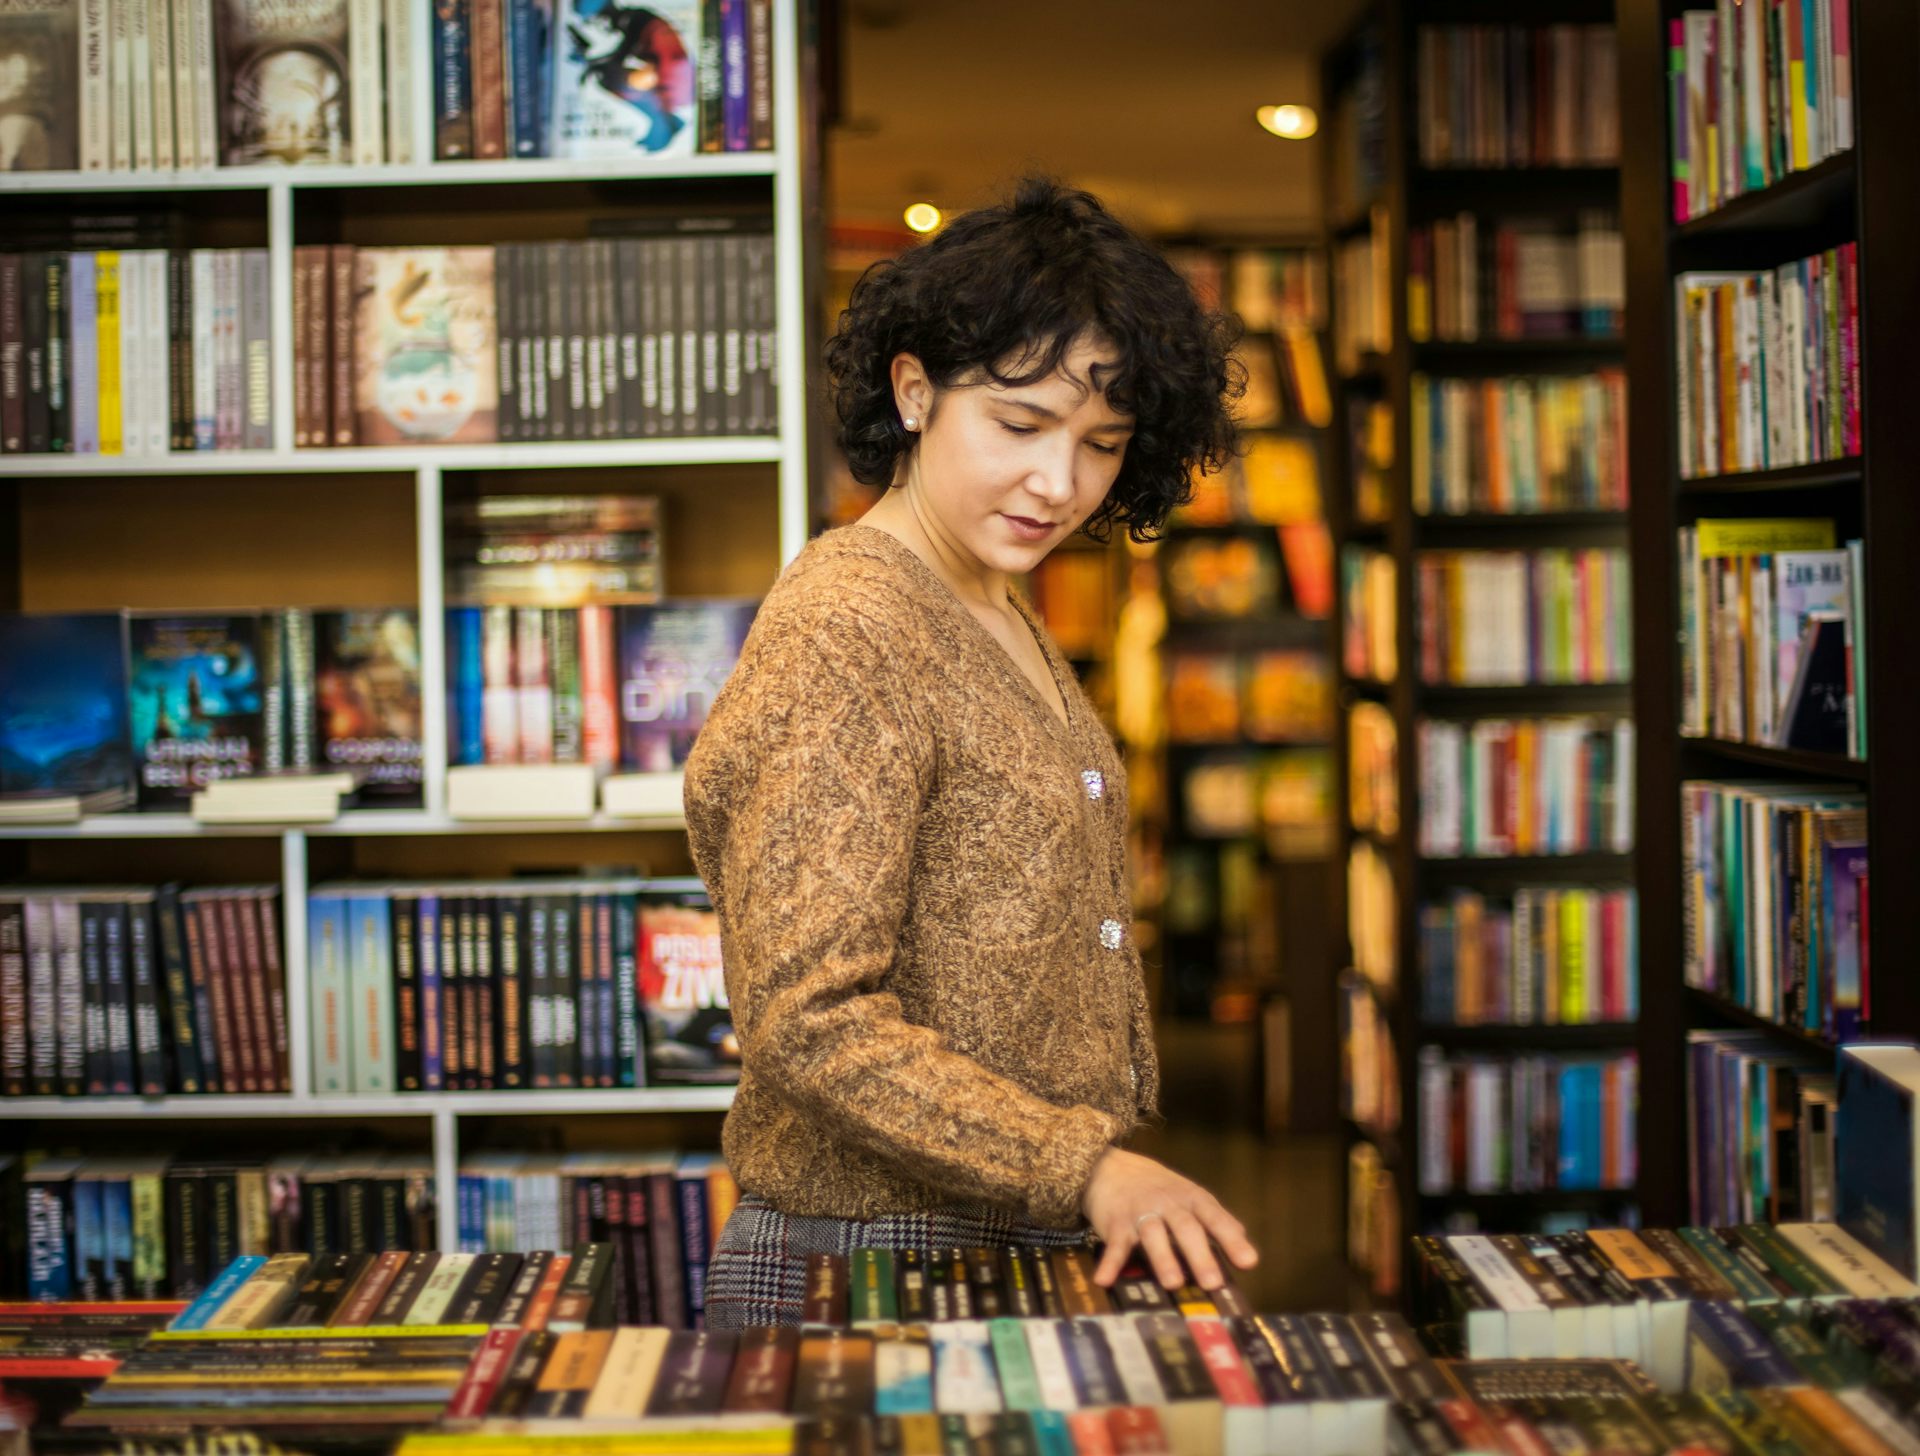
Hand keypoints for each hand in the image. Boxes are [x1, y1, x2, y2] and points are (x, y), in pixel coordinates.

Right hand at [1081, 1145, 1258, 1291]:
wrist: (1111, 1166)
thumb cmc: (1157, 1189)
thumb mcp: (1189, 1197)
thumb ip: (1216, 1223)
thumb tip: (1247, 1251)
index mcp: (1191, 1199)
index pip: (1214, 1218)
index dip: (1231, 1239)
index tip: (1249, 1262)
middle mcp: (1168, 1203)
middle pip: (1186, 1228)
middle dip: (1200, 1255)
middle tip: (1213, 1282)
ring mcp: (1141, 1212)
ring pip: (1153, 1234)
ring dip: (1163, 1258)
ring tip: (1172, 1283)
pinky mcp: (1115, 1222)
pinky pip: (1114, 1244)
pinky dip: (1110, 1263)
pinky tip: (1105, 1280)